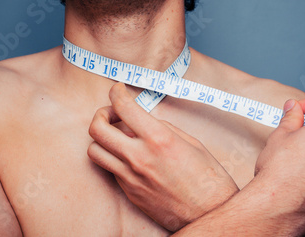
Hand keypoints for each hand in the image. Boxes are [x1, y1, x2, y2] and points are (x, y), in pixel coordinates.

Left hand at [87, 83, 238, 230]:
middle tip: (112, 112)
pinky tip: (131, 157)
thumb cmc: (208, 179)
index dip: (116, 93)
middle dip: (101, 114)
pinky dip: (116, 158)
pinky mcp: (129, 193)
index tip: (118, 90)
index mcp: (159, 139)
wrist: (210, 214)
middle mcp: (139, 158)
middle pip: (97, 129)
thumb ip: (163, 128)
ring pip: (94, 151)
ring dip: (101, 138)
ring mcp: (131, 178)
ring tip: (117, 136)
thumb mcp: (191, 143)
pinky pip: (111, 170)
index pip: (124, 107)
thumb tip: (144, 120)